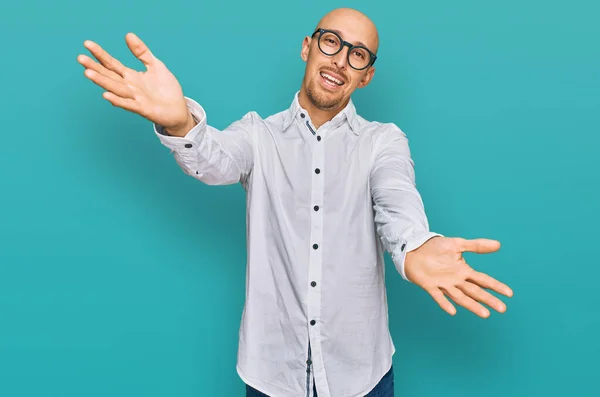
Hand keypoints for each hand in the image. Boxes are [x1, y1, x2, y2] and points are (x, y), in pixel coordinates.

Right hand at [77, 32, 193, 133]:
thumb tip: (128, 34)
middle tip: (80, 58)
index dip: (100, 54)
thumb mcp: (155, 65)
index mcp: (131, 76)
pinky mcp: (143, 109)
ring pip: (116, 89)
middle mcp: (129, 87)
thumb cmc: (167, 89)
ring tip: (88, 73)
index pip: (112, 64)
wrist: (179, 109)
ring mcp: (135, 98)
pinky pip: (129, 104)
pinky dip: (118, 100)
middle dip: (95, 67)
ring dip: (102, 82)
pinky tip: (106, 95)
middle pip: (109, 76)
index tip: (87, 44)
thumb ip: (142, 52)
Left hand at [405, 236, 512, 317]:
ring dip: (472, 305)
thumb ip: (476, 246)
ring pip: (460, 297)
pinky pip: (438, 296)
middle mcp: (456, 280)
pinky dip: (445, 303)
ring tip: (485, 314)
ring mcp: (443, 284)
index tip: (509, 294)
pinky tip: (452, 311)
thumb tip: (498, 245)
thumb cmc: (436, 248)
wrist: (415, 249)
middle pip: (475, 291)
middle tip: (502, 308)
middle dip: (488, 299)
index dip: (495, 286)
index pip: (483, 280)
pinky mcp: (430, 286)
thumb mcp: (457, 244)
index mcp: (464, 271)